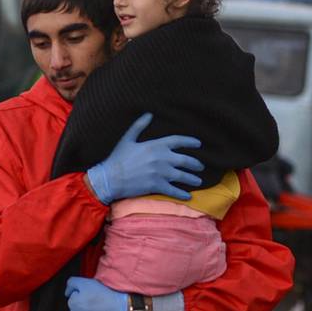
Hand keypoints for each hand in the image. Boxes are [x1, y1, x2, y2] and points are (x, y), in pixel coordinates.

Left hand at [64, 277, 127, 310]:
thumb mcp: (86, 282)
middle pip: (77, 308)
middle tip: (97, 301)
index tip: (93, 294)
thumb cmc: (104, 295)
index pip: (74, 297)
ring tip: (100, 310)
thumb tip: (67, 292)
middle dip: (84, 305)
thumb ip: (72, 283)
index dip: (83, 294)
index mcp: (72, 303)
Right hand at [85, 113, 202, 204]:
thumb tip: (149, 114)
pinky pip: (173, 190)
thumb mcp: (128, 139)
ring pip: (182, 176)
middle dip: (195, 164)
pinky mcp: (156, 186)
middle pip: (185, 160)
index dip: (190, 142)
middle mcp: (161, 158)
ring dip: (192, 179)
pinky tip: (188, 196)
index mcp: (155, 145)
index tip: (198, 144)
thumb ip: (139, 126)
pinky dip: (182, 194)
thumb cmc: (118, 158)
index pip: (178, 141)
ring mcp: (160, 173)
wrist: (110, 178)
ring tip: (198, 181)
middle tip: (201, 167)